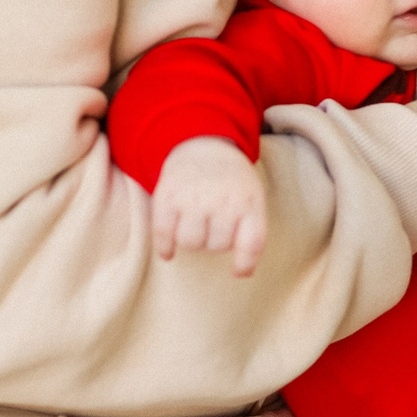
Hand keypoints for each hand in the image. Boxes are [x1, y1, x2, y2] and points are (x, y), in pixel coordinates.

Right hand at [150, 138, 266, 275]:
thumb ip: (251, 230)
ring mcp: (194, 197)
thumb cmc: (231, 181)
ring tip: (194, 225)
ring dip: (192, 240)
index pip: (252, 243)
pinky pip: (164, 234)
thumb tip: (242, 274)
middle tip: (212, 223)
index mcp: (249, 200)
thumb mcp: (252, 197)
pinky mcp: (168, 195)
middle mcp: (223, 199)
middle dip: (214, 240)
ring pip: (191, 243)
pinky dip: (165, 247)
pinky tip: (168, 251)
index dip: (245, 264)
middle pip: (217, 246)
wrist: (203, 142)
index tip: (237, 272)